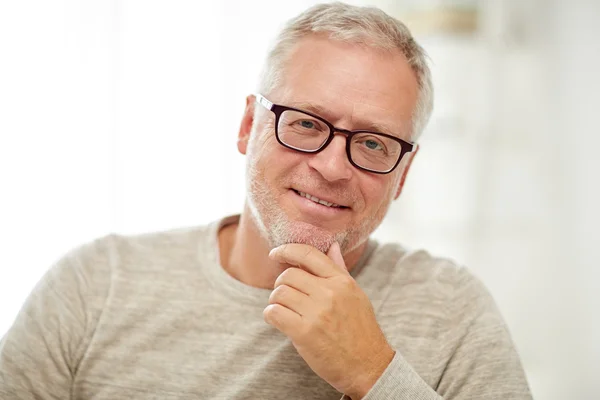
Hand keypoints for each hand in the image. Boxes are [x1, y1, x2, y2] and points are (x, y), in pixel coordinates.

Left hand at [264, 242, 394, 398]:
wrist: (368, 366)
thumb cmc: (360, 331)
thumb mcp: (355, 295)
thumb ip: (340, 270)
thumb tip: (333, 246)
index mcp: (342, 281)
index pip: (309, 254)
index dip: (287, 250)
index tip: (275, 254)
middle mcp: (330, 293)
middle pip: (288, 275)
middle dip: (280, 285)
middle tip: (285, 297)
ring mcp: (317, 312)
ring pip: (279, 293)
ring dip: (275, 302)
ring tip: (284, 311)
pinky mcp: (305, 332)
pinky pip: (274, 313)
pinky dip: (271, 316)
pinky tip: (279, 321)